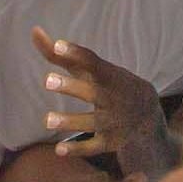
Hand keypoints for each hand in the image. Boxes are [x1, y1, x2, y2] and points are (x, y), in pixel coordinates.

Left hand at [31, 27, 180, 178]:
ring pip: (92, 122)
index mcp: (108, 75)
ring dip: (70, 121)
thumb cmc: (110, 87)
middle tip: (47, 81)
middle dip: (71, 87)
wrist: (149, 119)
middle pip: (92, 92)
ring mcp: (114, 120)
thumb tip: (34, 31)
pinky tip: (59, 151)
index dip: (76, 53)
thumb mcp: (92, 71)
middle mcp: (113, 97)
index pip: (93, 62)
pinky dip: (78, 150)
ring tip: (47, 120)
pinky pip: (95, 147)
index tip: (58, 45)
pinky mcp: (112, 142)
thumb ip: (62, 55)